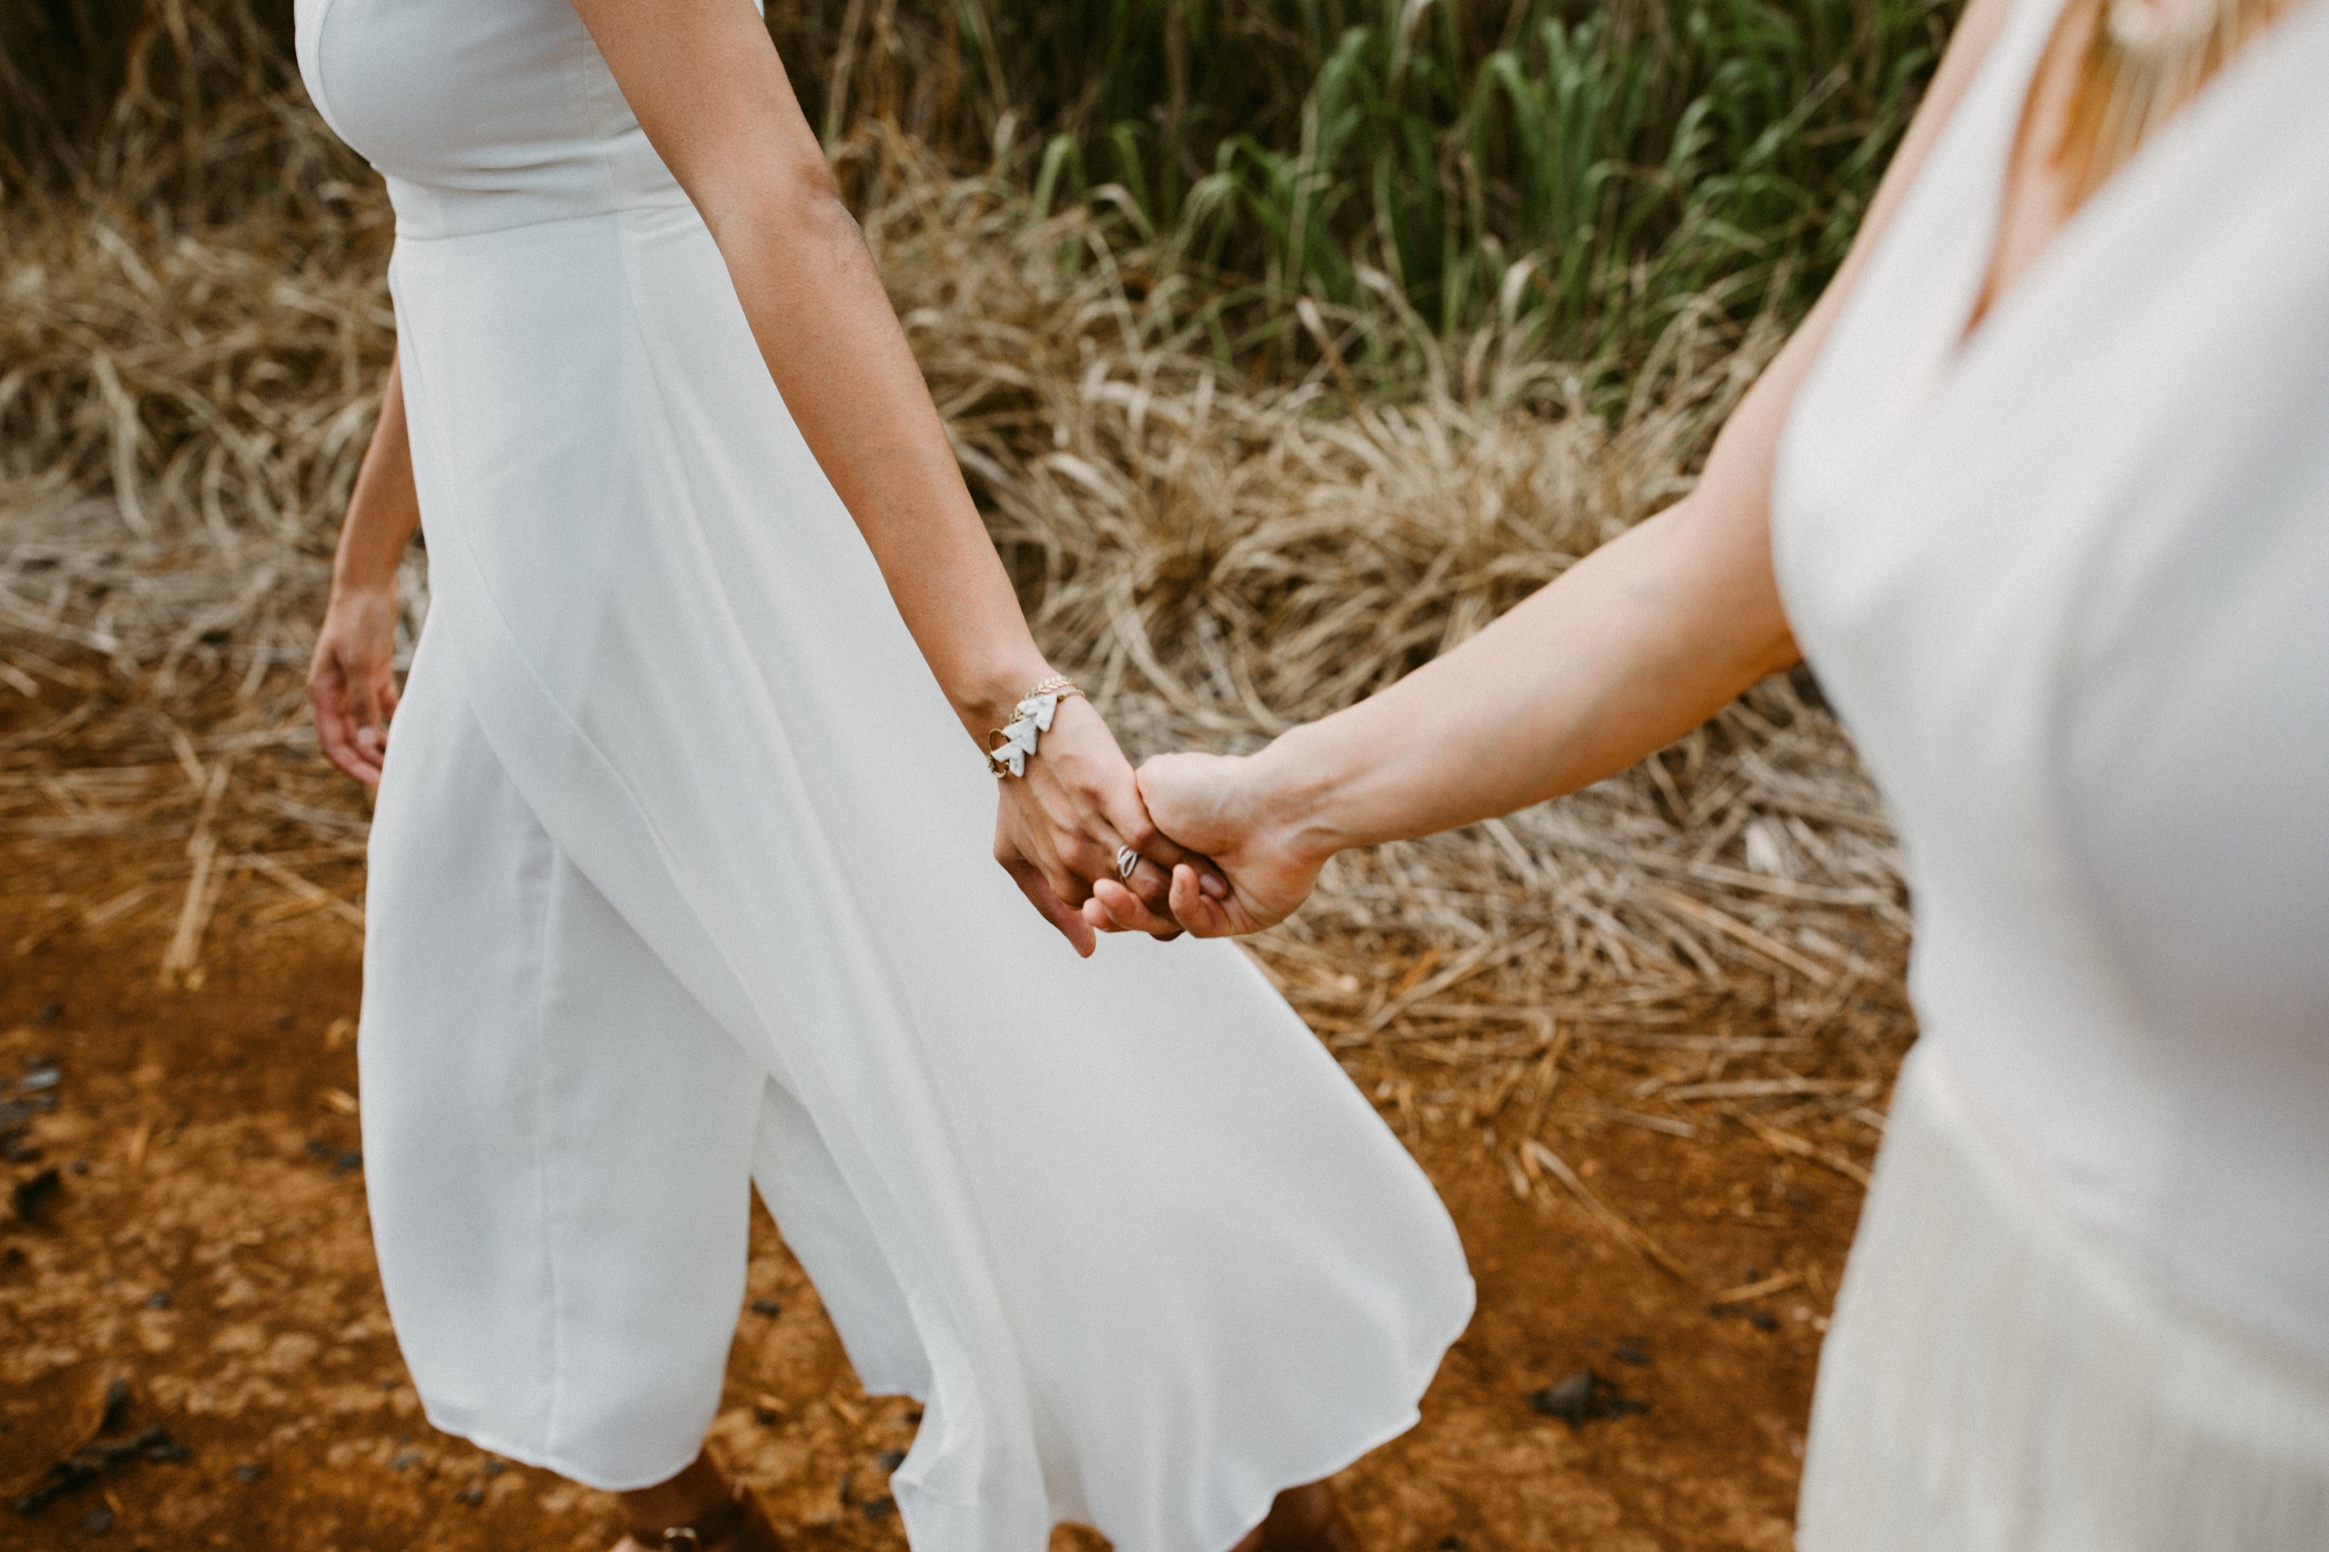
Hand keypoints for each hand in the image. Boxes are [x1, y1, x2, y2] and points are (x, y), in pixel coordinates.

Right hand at [308, 582, 401, 784]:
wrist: (367, 584)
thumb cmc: (358, 619)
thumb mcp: (360, 662)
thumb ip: (362, 702)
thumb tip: (363, 740)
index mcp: (323, 693)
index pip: (333, 742)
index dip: (351, 765)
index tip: (375, 782)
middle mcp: (336, 693)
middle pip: (349, 739)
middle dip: (368, 761)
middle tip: (395, 780)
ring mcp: (355, 684)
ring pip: (365, 726)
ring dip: (380, 745)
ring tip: (402, 763)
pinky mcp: (374, 674)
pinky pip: (382, 708)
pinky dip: (393, 722)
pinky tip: (409, 734)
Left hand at [991, 696, 1219, 955]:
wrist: (1020, 726)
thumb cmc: (1018, 790)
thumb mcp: (1016, 853)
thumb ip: (1047, 905)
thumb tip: (1089, 949)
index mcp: (1056, 874)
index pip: (1111, 917)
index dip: (1147, 920)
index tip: (1178, 916)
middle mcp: (1073, 858)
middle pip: (1135, 905)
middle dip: (1173, 913)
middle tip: (1211, 909)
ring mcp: (1090, 827)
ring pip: (1146, 879)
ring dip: (1185, 891)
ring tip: (1221, 895)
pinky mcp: (1109, 792)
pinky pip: (1150, 838)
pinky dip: (1179, 854)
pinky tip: (1207, 864)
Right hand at [1086, 749, 1326, 937]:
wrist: (1270, 799)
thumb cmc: (1210, 788)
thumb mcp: (1148, 788)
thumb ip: (1122, 812)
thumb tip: (1101, 830)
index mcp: (1169, 845)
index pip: (1127, 879)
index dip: (1102, 884)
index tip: (1082, 883)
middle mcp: (1192, 875)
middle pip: (1141, 906)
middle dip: (1112, 906)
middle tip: (1092, 902)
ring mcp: (1214, 899)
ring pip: (1163, 921)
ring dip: (1133, 911)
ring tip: (1108, 895)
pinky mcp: (1238, 918)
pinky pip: (1198, 923)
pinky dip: (1183, 903)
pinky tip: (1181, 877)